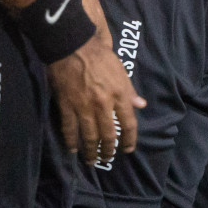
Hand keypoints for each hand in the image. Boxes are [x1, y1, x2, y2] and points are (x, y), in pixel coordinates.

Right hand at [48, 32, 145, 166]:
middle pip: (108, 134)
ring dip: (91, 151)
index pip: (129, 123)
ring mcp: (84, 107)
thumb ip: (130, 91)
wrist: (74, 47)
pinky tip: (73, 149)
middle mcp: (103, 105)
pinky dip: (71, 141)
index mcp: (120, 94)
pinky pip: (69, 129)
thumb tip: (141, 105)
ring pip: (89, 136)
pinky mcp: (66, 106)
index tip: (129, 149)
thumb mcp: (121, 71)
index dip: (130, 139)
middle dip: (109, 150)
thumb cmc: (101, 57)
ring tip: (91, 160)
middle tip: (108, 159)